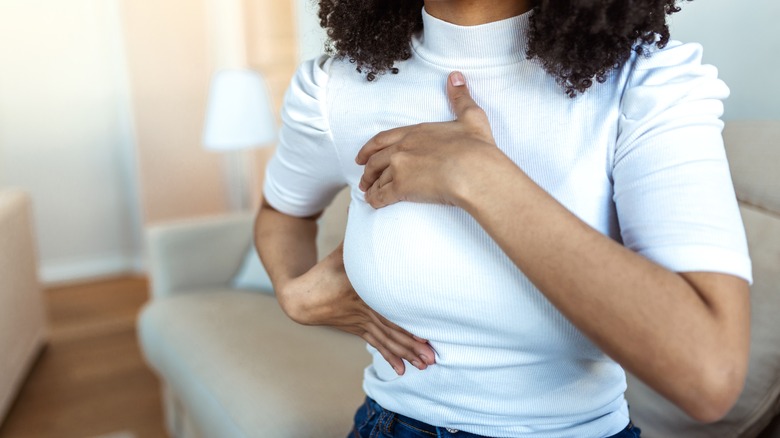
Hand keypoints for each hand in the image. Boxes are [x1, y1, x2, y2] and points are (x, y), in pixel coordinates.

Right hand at [282, 242, 435, 374]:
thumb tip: (369, 204)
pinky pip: (377, 345)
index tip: (426, 334)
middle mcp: (364, 311)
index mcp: (362, 292)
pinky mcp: (359, 330)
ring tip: (425, 365)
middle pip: (392, 331)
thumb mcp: (344, 250)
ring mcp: (361, 324)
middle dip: (413, 345)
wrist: (301, 296)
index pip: (388, 311)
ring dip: (407, 354)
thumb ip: (361, 231)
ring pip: (387, 342)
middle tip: (432, 356)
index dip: (406, 324)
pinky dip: (391, 357)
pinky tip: (402, 371)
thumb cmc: (326, 269)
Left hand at [356, 71, 504, 207]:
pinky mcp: (402, 188)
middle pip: (376, 160)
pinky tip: (373, 203)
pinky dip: (375, 199)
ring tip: (368, 192)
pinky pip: (382, 195)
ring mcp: (399, 168)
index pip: (384, 139)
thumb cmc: (475, 147)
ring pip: (378, 178)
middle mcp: (402, 148)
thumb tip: (455, 76)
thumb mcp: (471, 117)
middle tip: (363, 178)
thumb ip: (460, 97)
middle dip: (367, 170)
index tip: (362, 155)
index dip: (370, 148)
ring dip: (371, 186)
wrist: (474, 171)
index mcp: (416, 132)